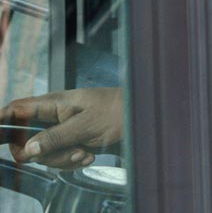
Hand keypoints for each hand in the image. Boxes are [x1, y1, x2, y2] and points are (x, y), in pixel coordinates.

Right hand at [0, 87, 122, 168]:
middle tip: (64, 152)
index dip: (0, 121)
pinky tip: (89, 156)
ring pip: (43, 154)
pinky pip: (58, 159)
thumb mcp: (86, 125)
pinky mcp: (71, 143)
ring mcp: (61, 131)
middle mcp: (53, 117)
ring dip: (62, 159)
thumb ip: (56, 137)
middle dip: (42, 153)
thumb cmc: (118, 112)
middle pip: (25, 141)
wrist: (142, 118)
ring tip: (85, 152)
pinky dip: (72, 162)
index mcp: (53, 104)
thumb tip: (28, 150)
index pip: (15, 110)